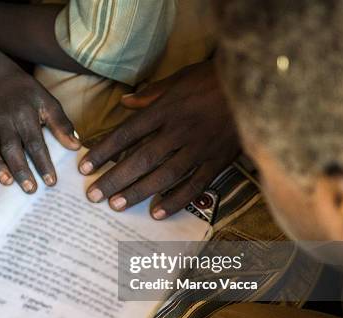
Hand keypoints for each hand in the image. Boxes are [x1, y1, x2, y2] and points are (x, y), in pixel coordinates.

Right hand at [0, 69, 80, 192]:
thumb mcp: (48, 102)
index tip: (51, 181)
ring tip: (7, 184)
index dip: (43, 163)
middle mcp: (4, 123)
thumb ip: (61, 124)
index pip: (34, 142)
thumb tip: (76, 146)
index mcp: (24, 115)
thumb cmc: (27, 95)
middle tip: (31, 189)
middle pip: (10, 148)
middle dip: (20, 170)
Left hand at [78, 60, 239, 218]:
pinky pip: (194, 185)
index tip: (84, 167)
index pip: (126, 134)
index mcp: (166, 109)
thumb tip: (123, 102)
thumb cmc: (213, 79)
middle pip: (141, 159)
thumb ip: (150, 95)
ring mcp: (199, 148)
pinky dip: (176, 201)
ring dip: (138, 192)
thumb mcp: (178, 79)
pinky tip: (157, 213)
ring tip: (116, 205)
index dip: (104, 151)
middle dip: (115, 179)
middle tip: (94, 196)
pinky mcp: (217, 161)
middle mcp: (179, 130)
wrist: (257, 84)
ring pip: (164, 175)